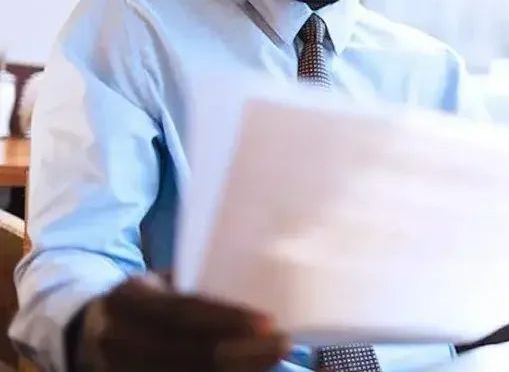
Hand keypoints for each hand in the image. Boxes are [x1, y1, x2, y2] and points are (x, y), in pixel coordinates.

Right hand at [75, 273, 289, 371]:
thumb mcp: (156, 285)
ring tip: (272, 361)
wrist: (83, 330)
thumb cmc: (139, 301)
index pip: (184, 314)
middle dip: (244, 355)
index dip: (227, 320)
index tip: (269, 322)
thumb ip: (193, 290)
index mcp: (127, 301)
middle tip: (283, 345)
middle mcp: (118, 340)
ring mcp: (120, 370)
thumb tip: (255, 293)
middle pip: (190, 356)